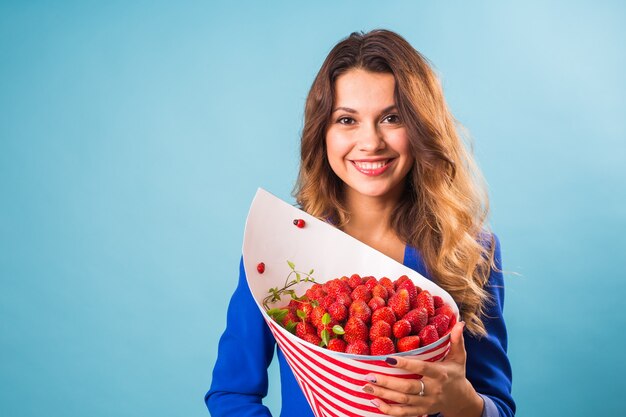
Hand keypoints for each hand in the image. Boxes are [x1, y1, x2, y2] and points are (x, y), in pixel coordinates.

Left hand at [363, 322, 483, 416]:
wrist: (460, 400)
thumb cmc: (456, 374)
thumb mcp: (459, 357)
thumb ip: (457, 341)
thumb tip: (459, 323)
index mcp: (440, 374)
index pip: (421, 368)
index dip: (406, 364)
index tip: (388, 358)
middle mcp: (432, 390)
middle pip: (408, 387)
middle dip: (387, 382)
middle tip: (369, 375)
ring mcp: (426, 402)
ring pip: (402, 400)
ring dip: (383, 394)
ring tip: (366, 386)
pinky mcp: (421, 411)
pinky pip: (403, 413)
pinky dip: (388, 410)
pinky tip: (374, 402)